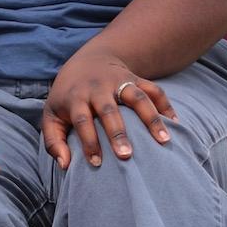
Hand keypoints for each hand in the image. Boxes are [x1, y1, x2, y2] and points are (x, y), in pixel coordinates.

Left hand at [43, 48, 177, 168]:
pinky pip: (154, 90)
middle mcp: (98, 88)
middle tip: (126, 155)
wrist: (87, 61)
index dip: (88, 141)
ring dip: (151, 118)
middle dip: (117, 132)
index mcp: (76, 97)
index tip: (96, 164)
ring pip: (137, 97)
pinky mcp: (136, 78)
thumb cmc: (67, 97)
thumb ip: (53, 141)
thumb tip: (65, 165)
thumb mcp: (51, 115)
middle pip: (108, 110)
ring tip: (163, 140)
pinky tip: (175, 124)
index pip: (82, 120)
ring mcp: (119, 81)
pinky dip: (166, 105)